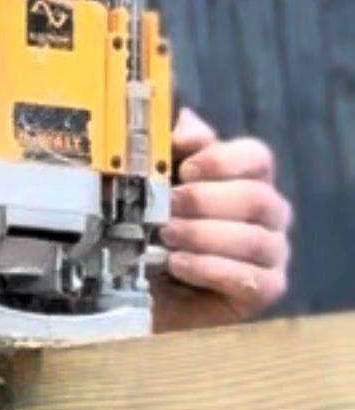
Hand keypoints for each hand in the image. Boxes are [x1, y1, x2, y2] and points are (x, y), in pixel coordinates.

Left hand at [152, 108, 291, 332]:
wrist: (136, 288)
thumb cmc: (148, 228)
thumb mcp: (152, 185)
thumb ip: (170, 149)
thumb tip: (183, 119)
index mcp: (246, 180)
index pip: (256, 157)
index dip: (222, 160)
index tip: (185, 170)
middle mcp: (267, 213)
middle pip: (256, 197)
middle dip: (205, 202)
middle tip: (165, 209)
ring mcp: (272, 252)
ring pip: (254, 239)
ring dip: (204, 236)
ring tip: (165, 237)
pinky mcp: (265, 289)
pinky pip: (250, 279)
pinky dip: (209, 268)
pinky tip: (177, 264)